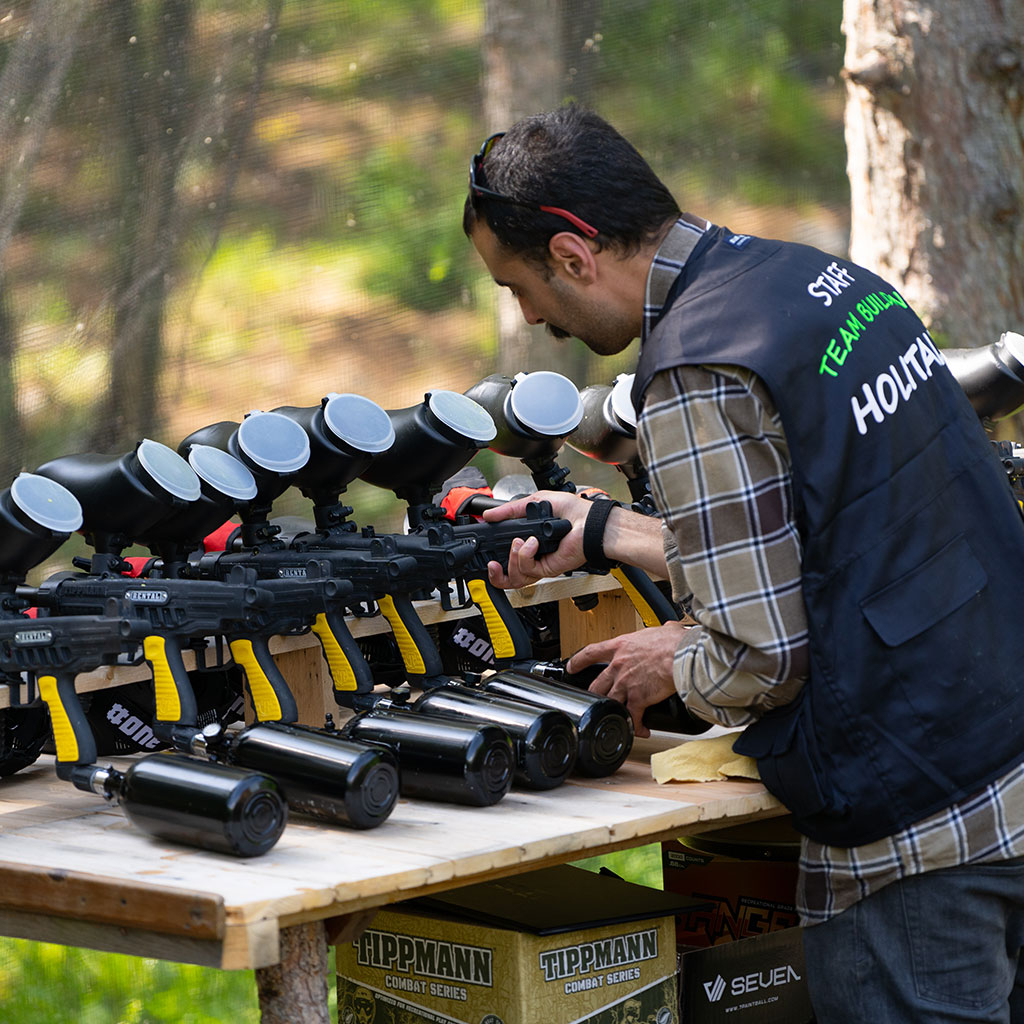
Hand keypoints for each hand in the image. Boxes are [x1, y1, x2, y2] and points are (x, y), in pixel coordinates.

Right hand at [481, 490, 591, 587]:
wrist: (588, 523)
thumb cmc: (572, 512)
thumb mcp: (534, 502)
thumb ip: (509, 510)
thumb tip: (488, 515)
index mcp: (528, 541)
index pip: (505, 555)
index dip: (493, 556)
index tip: (485, 548)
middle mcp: (532, 555)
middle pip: (506, 575)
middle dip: (495, 572)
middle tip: (492, 562)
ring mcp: (538, 565)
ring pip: (514, 577)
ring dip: (511, 558)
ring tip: (518, 542)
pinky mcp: (546, 570)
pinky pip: (526, 569)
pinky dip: (525, 555)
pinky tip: (532, 543)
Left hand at [567, 622, 690, 737]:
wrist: (682, 657)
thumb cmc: (675, 643)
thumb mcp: (665, 630)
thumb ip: (663, 630)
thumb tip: (671, 629)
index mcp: (622, 646)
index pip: (591, 652)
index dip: (578, 661)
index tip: (572, 666)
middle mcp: (619, 666)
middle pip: (596, 683)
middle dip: (594, 693)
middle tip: (595, 698)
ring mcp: (626, 684)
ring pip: (609, 702)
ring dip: (613, 711)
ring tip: (617, 717)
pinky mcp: (638, 699)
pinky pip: (632, 717)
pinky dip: (636, 726)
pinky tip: (641, 730)